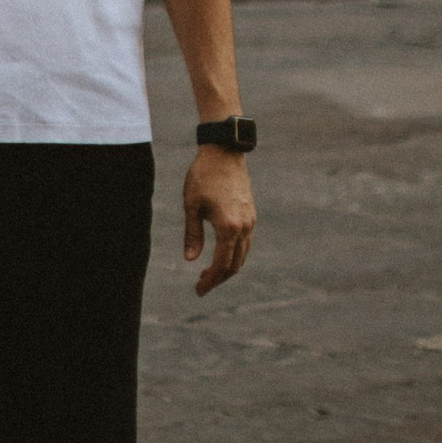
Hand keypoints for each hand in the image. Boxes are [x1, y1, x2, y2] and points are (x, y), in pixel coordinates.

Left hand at [184, 150, 254, 295]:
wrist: (224, 151)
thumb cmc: (203, 176)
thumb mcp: (192, 205)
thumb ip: (192, 234)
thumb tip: (190, 260)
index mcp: (229, 228)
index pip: (221, 265)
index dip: (210, 281)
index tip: (199, 290)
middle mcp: (244, 228)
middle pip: (234, 265)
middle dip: (218, 278)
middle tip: (201, 284)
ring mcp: (250, 221)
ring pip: (242, 256)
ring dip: (227, 267)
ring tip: (209, 271)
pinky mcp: (251, 214)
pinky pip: (245, 243)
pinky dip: (234, 254)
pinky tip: (220, 252)